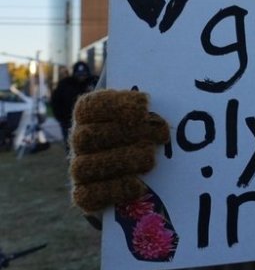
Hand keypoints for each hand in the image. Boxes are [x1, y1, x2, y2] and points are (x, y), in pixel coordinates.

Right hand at [69, 89, 169, 213]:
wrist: (146, 176)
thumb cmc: (148, 132)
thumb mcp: (147, 109)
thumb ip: (144, 96)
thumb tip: (151, 73)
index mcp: (89, 115)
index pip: (90, 106)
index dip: (115, 104)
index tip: (146, 104)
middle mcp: (79, 141)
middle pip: (88, 136)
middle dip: (126, 134)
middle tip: (160, 134)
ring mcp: (79, 170)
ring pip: (85, 166)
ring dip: (122, 161)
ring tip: (151, 158)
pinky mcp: (86, 196)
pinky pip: (89, 196)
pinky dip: (114, 190)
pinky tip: (139, 184)